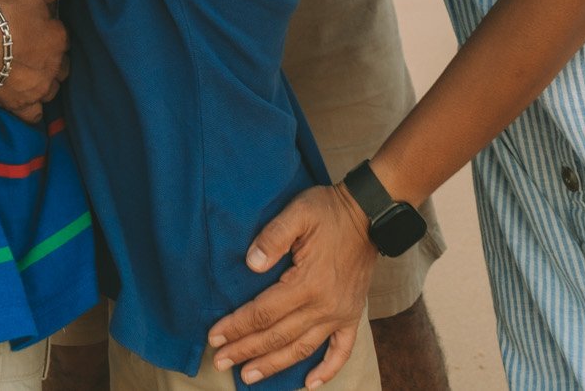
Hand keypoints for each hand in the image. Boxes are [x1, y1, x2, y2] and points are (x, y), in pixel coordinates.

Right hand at [0, 0, 66, 123]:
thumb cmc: (2, 12)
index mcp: (59, 38)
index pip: (62, 36)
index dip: (49, 31)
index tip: (34, 27)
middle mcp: (54, 66)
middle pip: (62, 65)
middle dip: (52, 59)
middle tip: (31, 51)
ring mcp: (39, 89)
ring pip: (52, 89)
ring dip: (44, 82)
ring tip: (29, 74)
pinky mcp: (21, 105)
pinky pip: (34, 114)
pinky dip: (32, 108)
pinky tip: (25, 99)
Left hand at [209, 184, 376, 385]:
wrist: (370, 213)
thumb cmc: (329, 211)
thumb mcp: (298, 212)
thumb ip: (272, 236)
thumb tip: (251, 263)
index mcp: (308, 283)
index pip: (263, 313)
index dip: (236, 326)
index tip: (214, 336)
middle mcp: (324, 306)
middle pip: (277, 336)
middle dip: (246, 350)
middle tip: (220, 362)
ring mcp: (340, 314)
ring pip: (302, 349)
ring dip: (274, 365)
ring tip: (249, 376)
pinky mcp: (352, 315)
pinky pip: (341, 351)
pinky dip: (327, 371)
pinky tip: (310, 383)